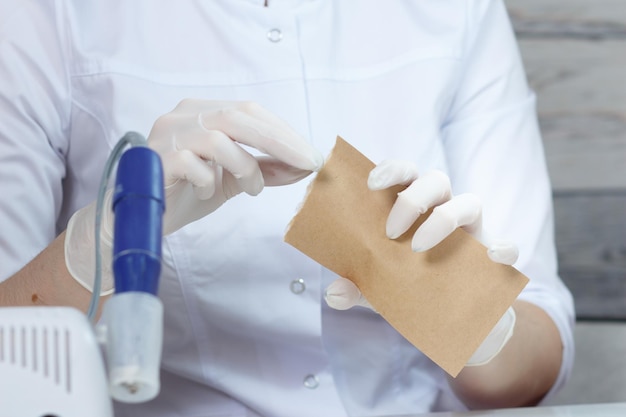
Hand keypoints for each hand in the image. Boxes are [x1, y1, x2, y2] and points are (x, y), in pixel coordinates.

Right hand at [65, 99, 323, 292]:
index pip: (251, 111)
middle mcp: (184, 115)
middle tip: (309, 163)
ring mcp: (167, 134)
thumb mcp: (234, 179)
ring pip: (218, 137)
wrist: (137, 218)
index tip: (313, 156)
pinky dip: (210, 181)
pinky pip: (193, 164)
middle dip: (280, 141)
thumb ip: (266, 168)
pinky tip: (207, 193)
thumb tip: (307, 167)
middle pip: (239, 116)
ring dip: (246, 165)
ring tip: (253, 189)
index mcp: (204, 112)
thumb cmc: (186, 193)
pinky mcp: (155, 159)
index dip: (284, 131)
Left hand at [324, 160, 517, 364]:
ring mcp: (472, 232)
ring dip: (444, 218)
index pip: (405, 174)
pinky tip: (493, 258)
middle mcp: (444, 210)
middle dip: (413, 197)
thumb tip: (333, 293)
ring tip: (419, 248)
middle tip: (390, 231)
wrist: (454, 323)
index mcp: (414, 209)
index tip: (371, 183)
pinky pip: (508, 247)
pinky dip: (504, 249)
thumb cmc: (411, 290)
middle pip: (436, 179)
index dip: (391, 169)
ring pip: (470, 202)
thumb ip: (357, 287)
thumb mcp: (379, 290)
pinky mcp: (495, 259)